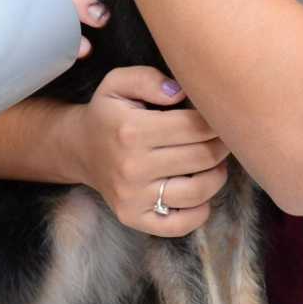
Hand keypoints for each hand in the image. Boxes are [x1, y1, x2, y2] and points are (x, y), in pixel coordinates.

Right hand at [59, 66, 229, 236]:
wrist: (79, 149)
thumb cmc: (108, 114)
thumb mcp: (118, 83)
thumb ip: (149, 79)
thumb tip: (181, 93)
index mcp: (132, 130)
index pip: (195, 127)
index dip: (216, 121)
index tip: (220, 115)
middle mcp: (132, 166)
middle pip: (202, 157)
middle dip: (222, 145)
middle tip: (223, 137)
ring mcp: (132, 196)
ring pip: (198, 192)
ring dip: (218, 176)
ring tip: (215, 162)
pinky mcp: (133, 218)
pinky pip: (181, 224)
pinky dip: (200, 211)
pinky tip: (200, 194)